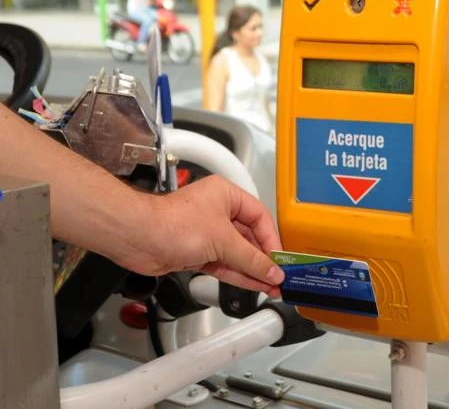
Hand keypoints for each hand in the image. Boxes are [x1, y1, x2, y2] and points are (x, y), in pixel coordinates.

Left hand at [111, 175, 284, 295]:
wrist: (138, 240)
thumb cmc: (173, 224)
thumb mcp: (223, 240)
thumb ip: (251, 259)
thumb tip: (272, 270)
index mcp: (227, 195)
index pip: (259, 217)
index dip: (271, 239)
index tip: (280, 259)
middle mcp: (218, 211)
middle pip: (249, 237)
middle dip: (263, 258)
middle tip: (280, 275)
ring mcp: (207, 232)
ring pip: (237, 253)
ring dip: (253, 270)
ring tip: (272, 285)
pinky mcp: (197, 251)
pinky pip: (224, 264)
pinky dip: (238, 274)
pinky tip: (253, 284)